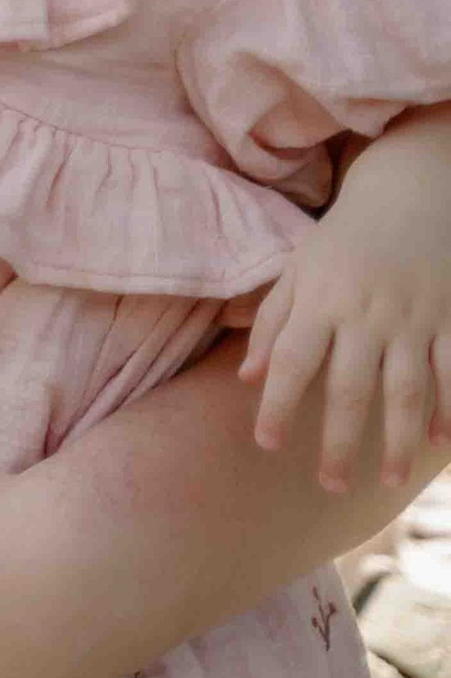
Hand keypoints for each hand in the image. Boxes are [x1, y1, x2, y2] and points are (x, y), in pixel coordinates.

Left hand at [240, 227, 450, 492]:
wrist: (409, 192)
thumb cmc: (344, 239)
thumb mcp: (299, 270)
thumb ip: (272, 323)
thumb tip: (246, 379)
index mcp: (322, 301)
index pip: (292, 361)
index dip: (276, 404)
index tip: (265, 444)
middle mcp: (366, 314)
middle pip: (350, 388)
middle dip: (338, 441)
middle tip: (328, 485)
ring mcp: (413, 318)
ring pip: (405, 390)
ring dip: (395, 440)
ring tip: (384, 482)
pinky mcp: (449, 316)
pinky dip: (448, 406)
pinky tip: (438, 443)